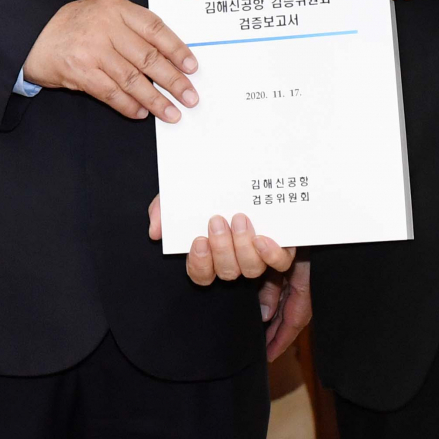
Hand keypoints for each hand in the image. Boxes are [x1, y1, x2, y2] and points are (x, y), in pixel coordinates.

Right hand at [23, 0, 197, 121]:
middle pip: (148, 57)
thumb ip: (132, 28)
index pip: (156, 28)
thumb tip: (169, 56)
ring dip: (154, 100)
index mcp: (117, 8)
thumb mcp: (104, 13)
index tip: (191, 67)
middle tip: (189, 96)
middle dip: (173, 80)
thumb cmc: (74, 25)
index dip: (177, 49)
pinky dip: (128, 105)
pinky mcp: (79, 72)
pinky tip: (141, 112)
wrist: (31, 34)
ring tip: (170, 112)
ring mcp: (92, 50)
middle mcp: (106, 27)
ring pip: (132, 79)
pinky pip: (110, 93)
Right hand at [148, 197, 311, 361]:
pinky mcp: (282, 244)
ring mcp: (259, 253)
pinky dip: (271, 254)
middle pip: (227, 272)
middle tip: (218, 221)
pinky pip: (280, 262)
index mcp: (210, 252)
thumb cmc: (212, 184)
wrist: (248, 163)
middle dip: (222, 249)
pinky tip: (263, 238)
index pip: (201, 274)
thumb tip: (155, 231)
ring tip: (240, 219)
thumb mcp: (183, 191)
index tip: (199, 240)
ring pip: (251, 269)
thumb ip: (164, 209)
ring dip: (243, 247)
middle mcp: (235, 258)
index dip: (200, 264)